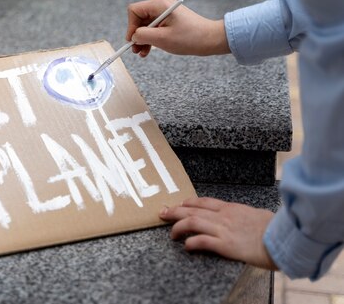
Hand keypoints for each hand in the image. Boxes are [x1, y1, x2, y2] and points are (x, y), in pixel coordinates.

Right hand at [126, 0, 230, 56]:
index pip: (134, 10)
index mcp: (160, 5)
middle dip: (136, 35)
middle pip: (139, 18)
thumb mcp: (162, 39)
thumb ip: (143, 36)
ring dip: (142, 39)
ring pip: (146, 25)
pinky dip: (150, 39)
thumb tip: (133, 37)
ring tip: (142, 53)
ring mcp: (166, 13)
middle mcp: (161, 6)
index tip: (132, 41)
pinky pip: (154, 28)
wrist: (211, 40)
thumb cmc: (190, 38)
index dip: (130, 26)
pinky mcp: (170, 21)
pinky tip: (148, 50)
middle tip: (135, 50)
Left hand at [160, 197, 277, 270]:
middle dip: (174, 211)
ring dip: (177, 227)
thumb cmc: (276, 229)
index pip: (203, 202)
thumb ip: (245, 216)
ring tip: (170, 233)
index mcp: (232, 208)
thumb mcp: (257, 215)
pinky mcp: (226, 245)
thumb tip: (244, 219)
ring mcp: (224, 229)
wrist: (286, 238)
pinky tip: (186, 246)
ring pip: (192, 222)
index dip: (187, 203)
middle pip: (192, 209)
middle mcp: (224, 216)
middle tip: (162, 213)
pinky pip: (202, 241)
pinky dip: (191, 243)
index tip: (178, 205)